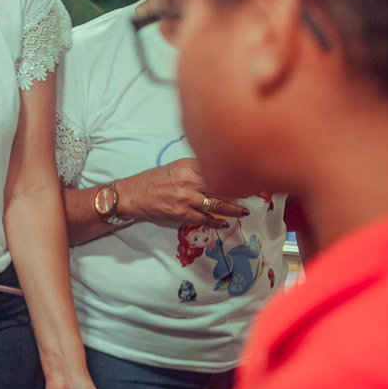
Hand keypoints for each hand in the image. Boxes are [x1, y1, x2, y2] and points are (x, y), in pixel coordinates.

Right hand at [116, 158, 247, 227]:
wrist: (132, 195)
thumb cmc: (153, 180)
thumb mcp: (176, 167)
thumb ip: (196, 169)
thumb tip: (218, 172)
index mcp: (189, 165)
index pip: (219, 166)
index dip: (237, 171)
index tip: (250, 173)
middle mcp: (190, 180)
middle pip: (223, 184)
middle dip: (242, 190)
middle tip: (255, 194)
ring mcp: (186, 198)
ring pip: (218, 203)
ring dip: (234, 210)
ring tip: (244, 212)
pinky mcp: (181, 213)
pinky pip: (205, 218)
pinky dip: (216, 222)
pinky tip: (224, 223)